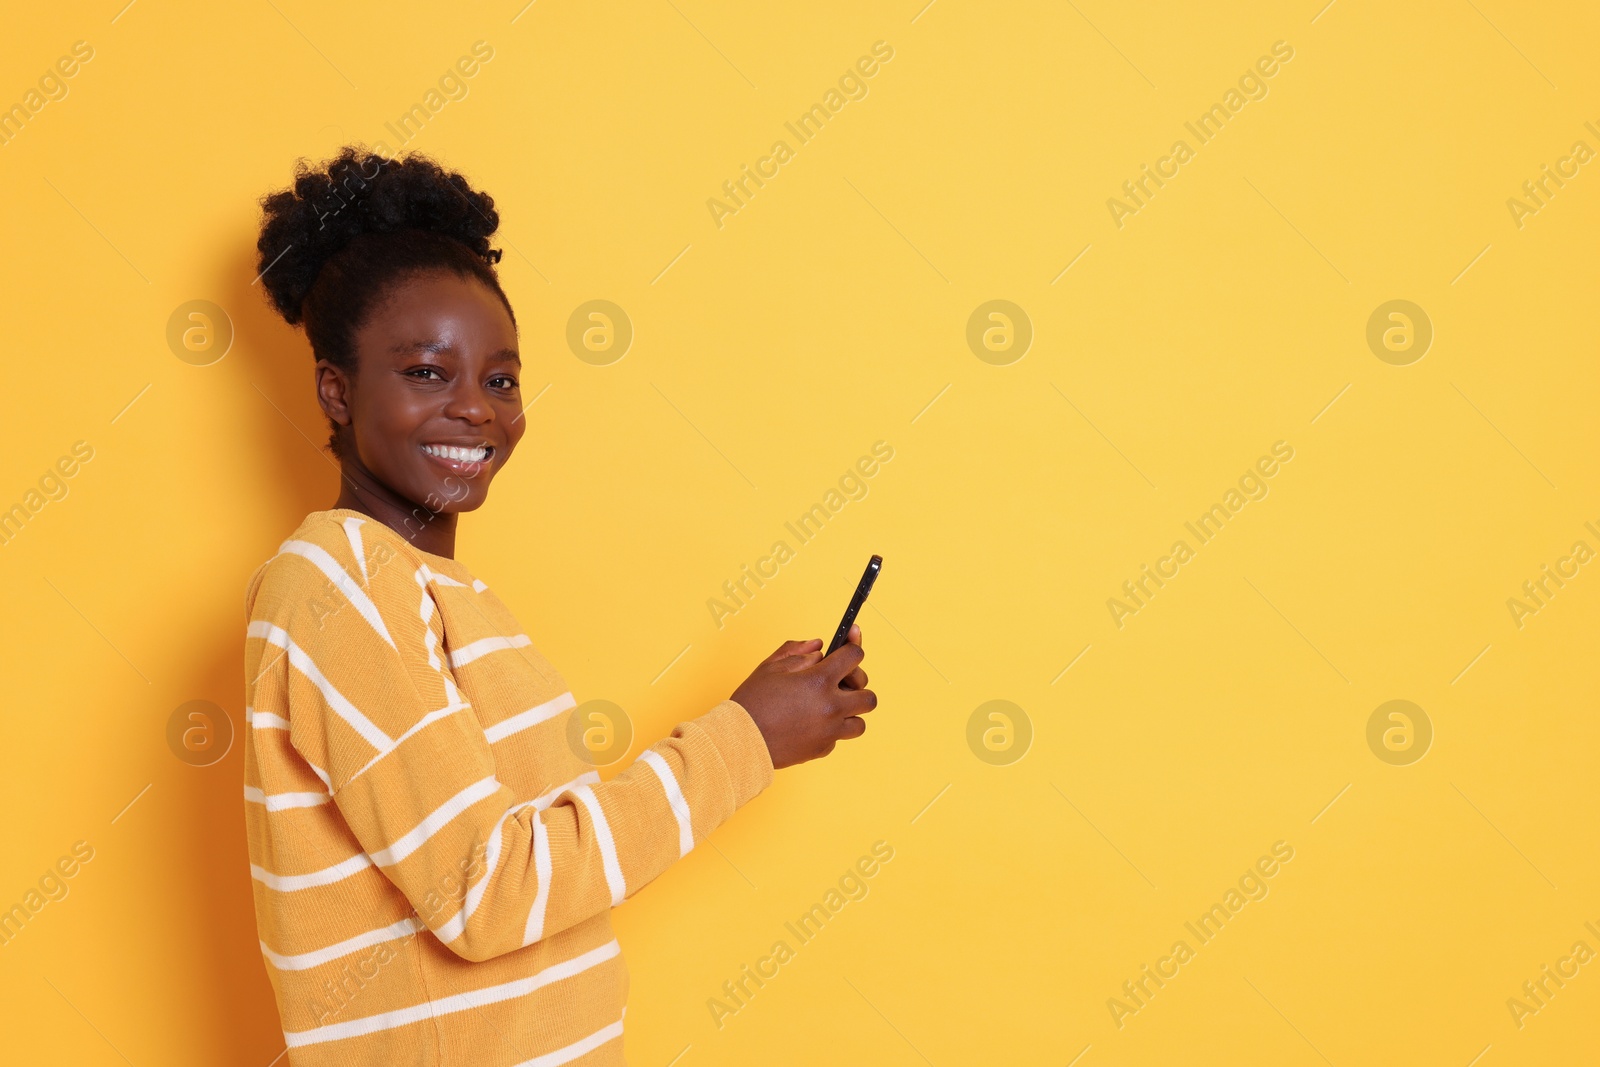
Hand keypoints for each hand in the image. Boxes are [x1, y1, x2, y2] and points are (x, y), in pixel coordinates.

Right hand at [730, 624, 875, 769]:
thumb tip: (818, 646)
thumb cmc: (753, 702)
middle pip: (868, 695)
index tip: (849, 649)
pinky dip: (831, 730)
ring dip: (850, 712)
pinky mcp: (823, 749)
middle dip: (857, 686)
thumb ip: (797, 651)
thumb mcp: (770, 667)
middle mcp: (831, 706)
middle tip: (841, 682)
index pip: (854, 656)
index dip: (852, 648)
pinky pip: (839, 738)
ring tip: (831, 707)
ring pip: (860, 722)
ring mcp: (829, 731)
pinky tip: (812, 723)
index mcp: (819, 680)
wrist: (740, 741)